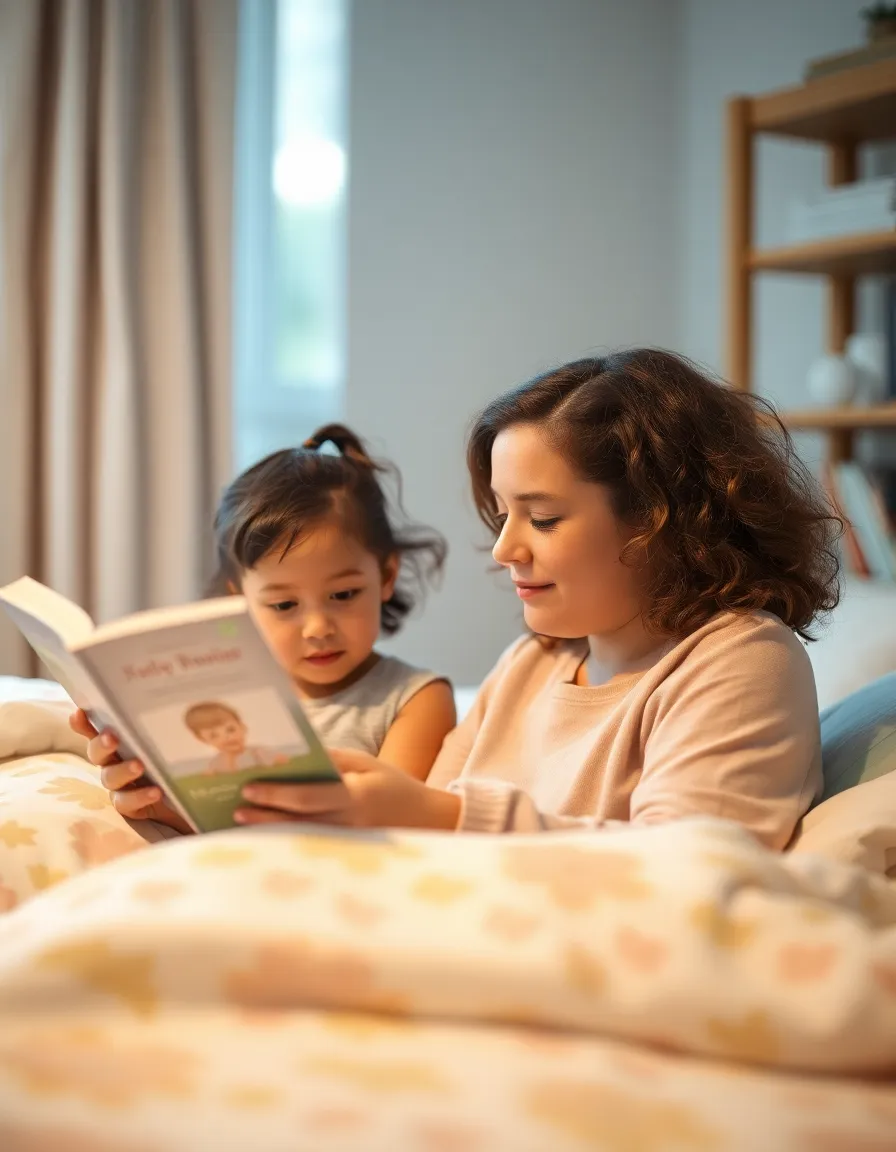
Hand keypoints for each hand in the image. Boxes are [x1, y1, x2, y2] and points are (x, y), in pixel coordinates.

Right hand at [69, 709, 191, 834]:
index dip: (85, 723)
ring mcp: (120, 786)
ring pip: (110, 777)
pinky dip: (139, 796)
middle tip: (112, 737)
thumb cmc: (181, 760)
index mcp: (122, 742)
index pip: (98, 729)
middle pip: (97, 753)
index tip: (79, 712)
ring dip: (122, 770)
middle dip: (101, 744)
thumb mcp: (178, 739)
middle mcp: (114, 762)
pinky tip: (155, 791)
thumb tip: (191, 696)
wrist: (193, 797)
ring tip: (139, 765)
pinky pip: (126, 802)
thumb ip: (172, 725)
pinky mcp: (130, 806)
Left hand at [234, 748, 460, 830]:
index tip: (250, 786)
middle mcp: (348, 824)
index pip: (307, 796)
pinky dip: (287, 840)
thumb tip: (296, 756)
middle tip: (237, 808)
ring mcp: (347, 843)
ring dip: (270, 830)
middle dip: (265, 814)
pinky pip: (311, 846)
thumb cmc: (393, 786)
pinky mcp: (346, 854)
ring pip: (299, 837)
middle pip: (297, 821)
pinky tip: (267, 836)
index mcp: (354, 797)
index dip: (276, 793)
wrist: (427, 820)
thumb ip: (333, 760)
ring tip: (243, 822)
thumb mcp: (367, 763)